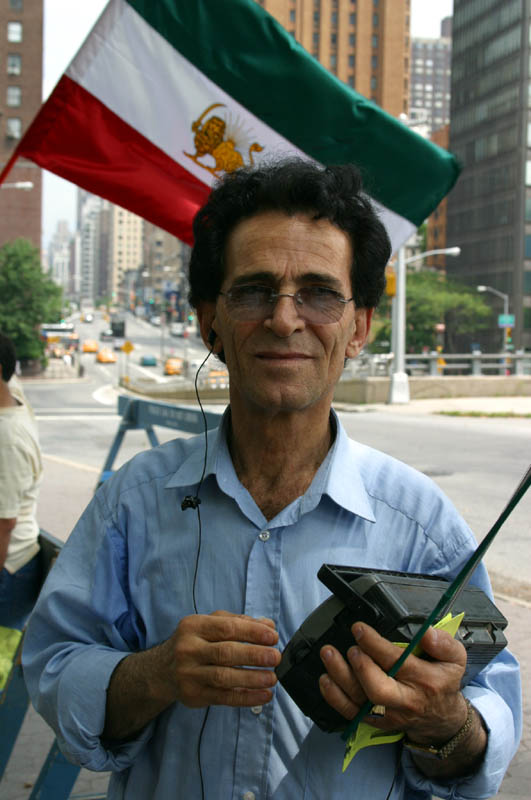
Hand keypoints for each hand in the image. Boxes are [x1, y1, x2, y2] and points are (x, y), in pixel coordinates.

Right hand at [165, 610, 280, 708]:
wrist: (161, 670)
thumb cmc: (194, 642)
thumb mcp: (210, 624)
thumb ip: (239, 622)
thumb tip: (269, 626)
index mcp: (194, 626)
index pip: (227, 627)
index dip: (252, 632)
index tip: (273, 637)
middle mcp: (188, 649)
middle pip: (226, 652)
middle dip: (254, 655)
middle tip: (276, 657)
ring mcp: (189, 674)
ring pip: (224, 677)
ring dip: (252, 678)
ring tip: (272, 678)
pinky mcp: (193, 695)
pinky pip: (224, 698)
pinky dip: (246, 697)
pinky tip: (264, 695)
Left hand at [319, 622, 468, 743]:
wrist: (441, 719)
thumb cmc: (443, 682)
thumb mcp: (455, 659)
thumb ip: (444, 642)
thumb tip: (426, 634)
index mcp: (425, 680)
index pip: (397, 662)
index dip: (374, 644)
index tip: (359, 629)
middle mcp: (405, 700)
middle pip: (378, 690)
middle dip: (360, 667)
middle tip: (351, 648)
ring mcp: (388, 714)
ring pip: (360, 701)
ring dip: (340, 677)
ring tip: (328, 653)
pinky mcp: (375, 722)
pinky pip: (351, 713)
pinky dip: (334, 697)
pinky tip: (325, 679)